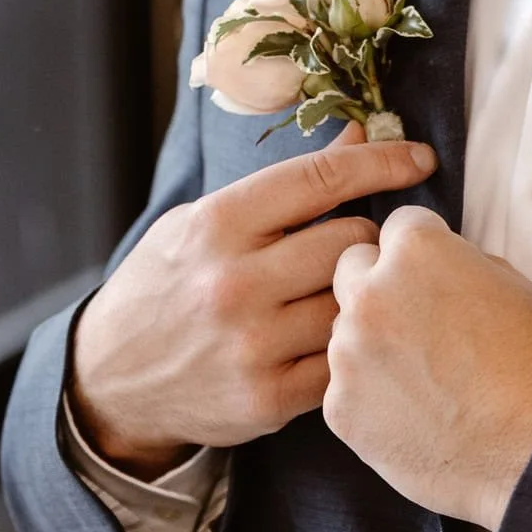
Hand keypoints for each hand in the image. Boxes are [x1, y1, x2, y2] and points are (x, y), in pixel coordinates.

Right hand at [69, 122, 436, 475]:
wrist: (110, 378)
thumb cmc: (168, 284)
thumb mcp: (207, 219)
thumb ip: (286, 183)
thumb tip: (362, 134)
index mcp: (218, 224)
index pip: (323, 179)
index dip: (383, 162)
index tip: (421, 159)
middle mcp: (235, 282)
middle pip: (351, 238)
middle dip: (365, 236)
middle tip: (358, 244)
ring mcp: (253, 344)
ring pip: (354, 299)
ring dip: (360, 292)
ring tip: (344, 291)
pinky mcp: (268, 397)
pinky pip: (344, 358)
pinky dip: (348, 344)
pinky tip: (335, 337)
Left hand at [324, 206, 531, 531]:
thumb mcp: (516, 285)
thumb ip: (463, 265)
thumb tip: (444, 271)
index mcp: (417, 251)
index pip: (398, 226)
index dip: (421, 250)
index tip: (433, 273)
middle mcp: (370, 294)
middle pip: (352, 270)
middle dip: (380, 286)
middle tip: (419, 323)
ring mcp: (348, 354)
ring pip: (344, 333)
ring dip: (373, 345)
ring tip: (424, 380)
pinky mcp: (339, 408)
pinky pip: (344, 389)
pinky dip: (371, 399)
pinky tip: (414, 415)